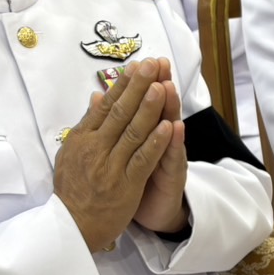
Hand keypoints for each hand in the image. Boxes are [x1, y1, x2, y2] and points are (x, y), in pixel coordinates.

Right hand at [54, 59, 177, 250]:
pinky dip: (156, 142)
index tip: (136, 65)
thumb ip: (87, 125)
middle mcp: (95, 149)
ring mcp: (110, 166)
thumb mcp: (72, 153)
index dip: (123, 84)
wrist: (72, 226)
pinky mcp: (125, 185)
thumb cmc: (74, 188)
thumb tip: (98, 96)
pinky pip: (142, 160)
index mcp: (82, 139)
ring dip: (148, 108)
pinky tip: (168, 126)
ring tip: (161, 86)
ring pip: (132, 132)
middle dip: (137, 87)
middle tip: (151, 64)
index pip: (105, 106)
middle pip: (119, 112)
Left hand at [132, 58, 188, 234]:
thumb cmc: (133, 180)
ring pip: (169, 128)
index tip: (141, 60)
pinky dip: (173, 142)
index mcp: (144, 132)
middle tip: (159, 63)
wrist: (153, 214)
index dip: (141, 82)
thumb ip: (115, 123)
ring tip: (167, 86)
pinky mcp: (174, 176)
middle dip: (158, 85)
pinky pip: (173, 158)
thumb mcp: (121, 150)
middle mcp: (160, 139)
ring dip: (168, 107)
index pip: (142, 101)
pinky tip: (174, 127)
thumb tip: (98, 95)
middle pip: (159, 108)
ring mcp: (169, 156)